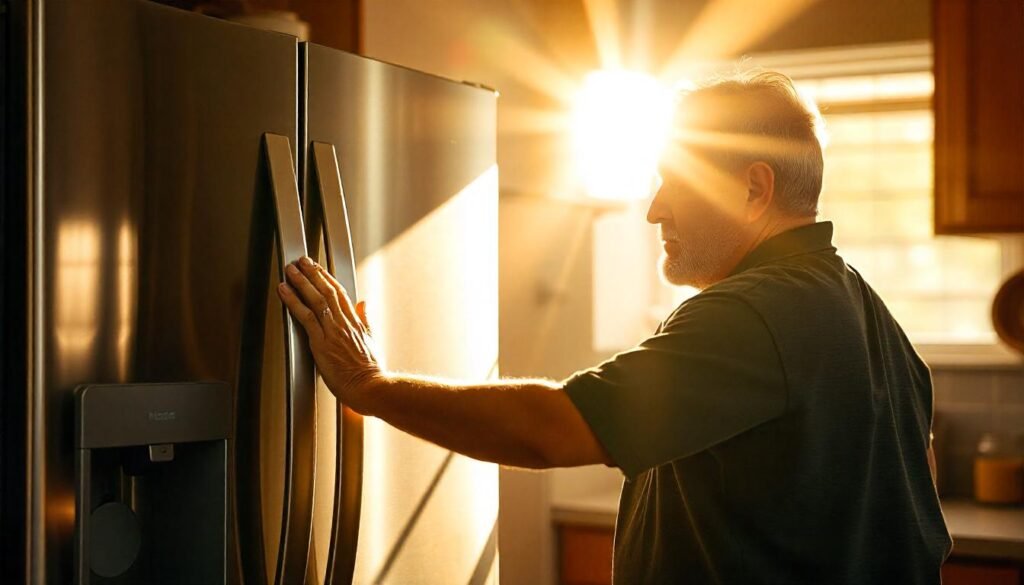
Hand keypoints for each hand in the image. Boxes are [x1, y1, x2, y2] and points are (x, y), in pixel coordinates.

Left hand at [277, 256, 380, 408]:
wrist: (371, 387)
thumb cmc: (371, 371)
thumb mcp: (373, 340)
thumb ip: (366, 320)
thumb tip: (365, 304)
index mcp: (356, 323)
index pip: (341, 294)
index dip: (328, 279)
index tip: (320, 270)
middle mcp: (344, 323)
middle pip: (327, 291)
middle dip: (313, 274)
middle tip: (302, 261)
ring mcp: (333, 331)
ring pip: (316, 299)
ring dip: (302, 282)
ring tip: (291, 270)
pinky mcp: (322, 343)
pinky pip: (305, 316)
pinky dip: (293, 301)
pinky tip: (284, 291)